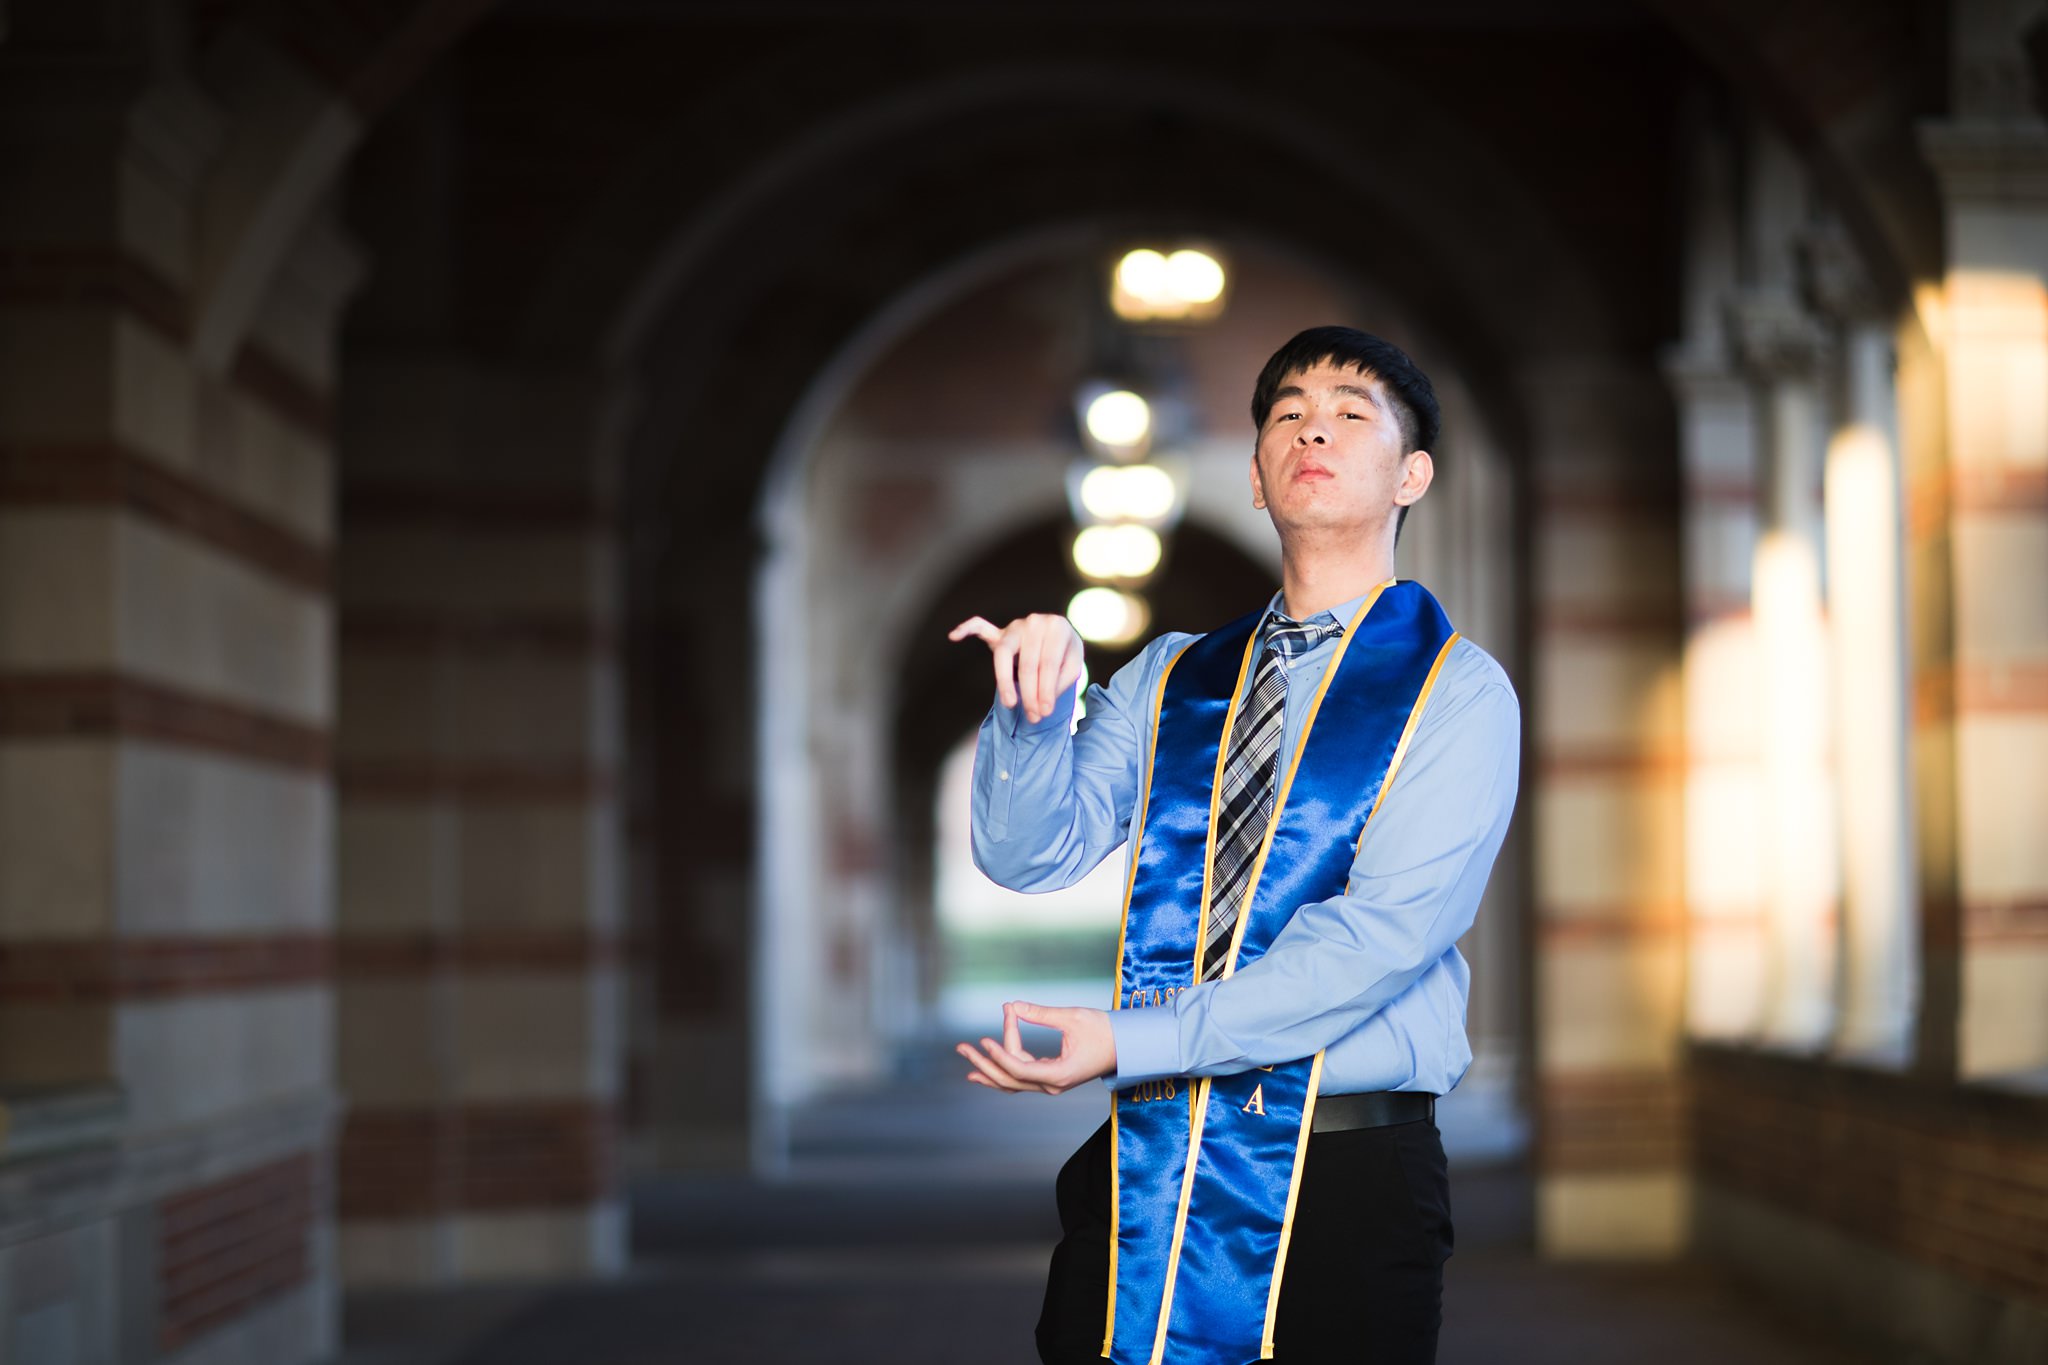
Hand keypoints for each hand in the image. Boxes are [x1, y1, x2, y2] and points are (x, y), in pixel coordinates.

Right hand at [948, 613, 1082, 723]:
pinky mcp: (1000, 633)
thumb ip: (1059, 682)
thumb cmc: (1065, 655)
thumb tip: (1042, 703)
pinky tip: (954, 636)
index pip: (1048, 663)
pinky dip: (966, 628)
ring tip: (1008, 703)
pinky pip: (979, 626)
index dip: (1046, 690)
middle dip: (1029, 694)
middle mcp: (1035, 622)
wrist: (1060, 638)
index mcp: (1057, 627)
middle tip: (1033, 717)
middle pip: (1027, 662)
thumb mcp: (1072, 668)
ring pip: (1002, 653)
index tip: (1045, 712)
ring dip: (1004, 681)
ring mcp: (1015, 626)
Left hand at [956, 1000, 1115, 1094]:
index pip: (1019, 1069)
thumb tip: (1012, 1005)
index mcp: (1059, 1075)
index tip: (984, 1039)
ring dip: (988, 1070)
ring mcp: (1051, 1084)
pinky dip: (1002, 1072)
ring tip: (967, 1058)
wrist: (1127, 1046)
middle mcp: (1052, 1085)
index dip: (999, 1054)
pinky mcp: (1051, 1078)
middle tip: (961, 1047)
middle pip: (1009, 1079)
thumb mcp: (1072, 1017)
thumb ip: (1040, 1013)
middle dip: (984, 1062)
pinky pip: (1020, 1078)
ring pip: (1012, 1082)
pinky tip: (984, 1069)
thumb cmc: (1105, 1030)